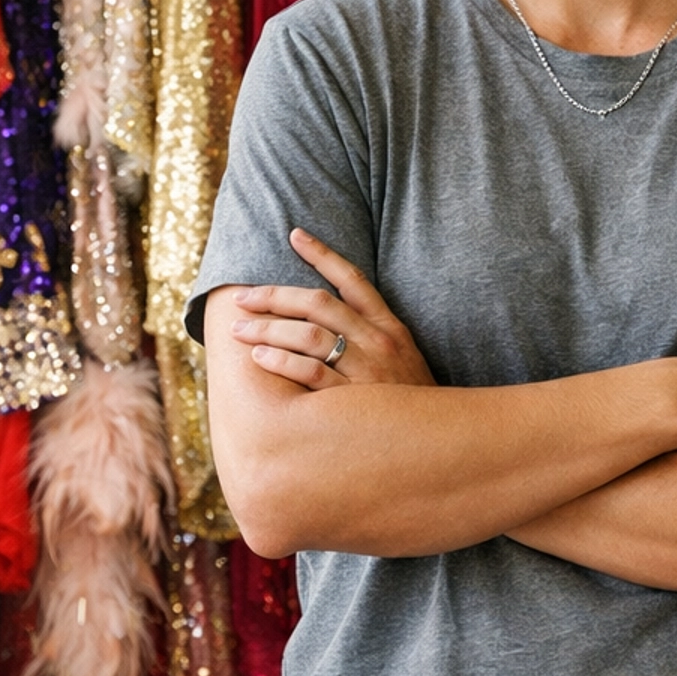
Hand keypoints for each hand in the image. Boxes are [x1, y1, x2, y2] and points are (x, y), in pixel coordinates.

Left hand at [229, 231, 437, 391]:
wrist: (436, 440)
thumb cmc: (411, 401)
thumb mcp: (403, 358)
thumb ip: (372, 335)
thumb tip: (328, 316)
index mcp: (389, 327)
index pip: (352, 279)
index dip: (323, 255)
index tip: (294, 234)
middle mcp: (378, 342)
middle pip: (319, 304)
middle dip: (275, 296)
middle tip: (242, 297)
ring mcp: (367, 369)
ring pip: (310, 335)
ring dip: (269, 328)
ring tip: (239, 330)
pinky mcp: (355, 401)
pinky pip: (312, 373)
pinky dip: (282, 362)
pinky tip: (259, 357)